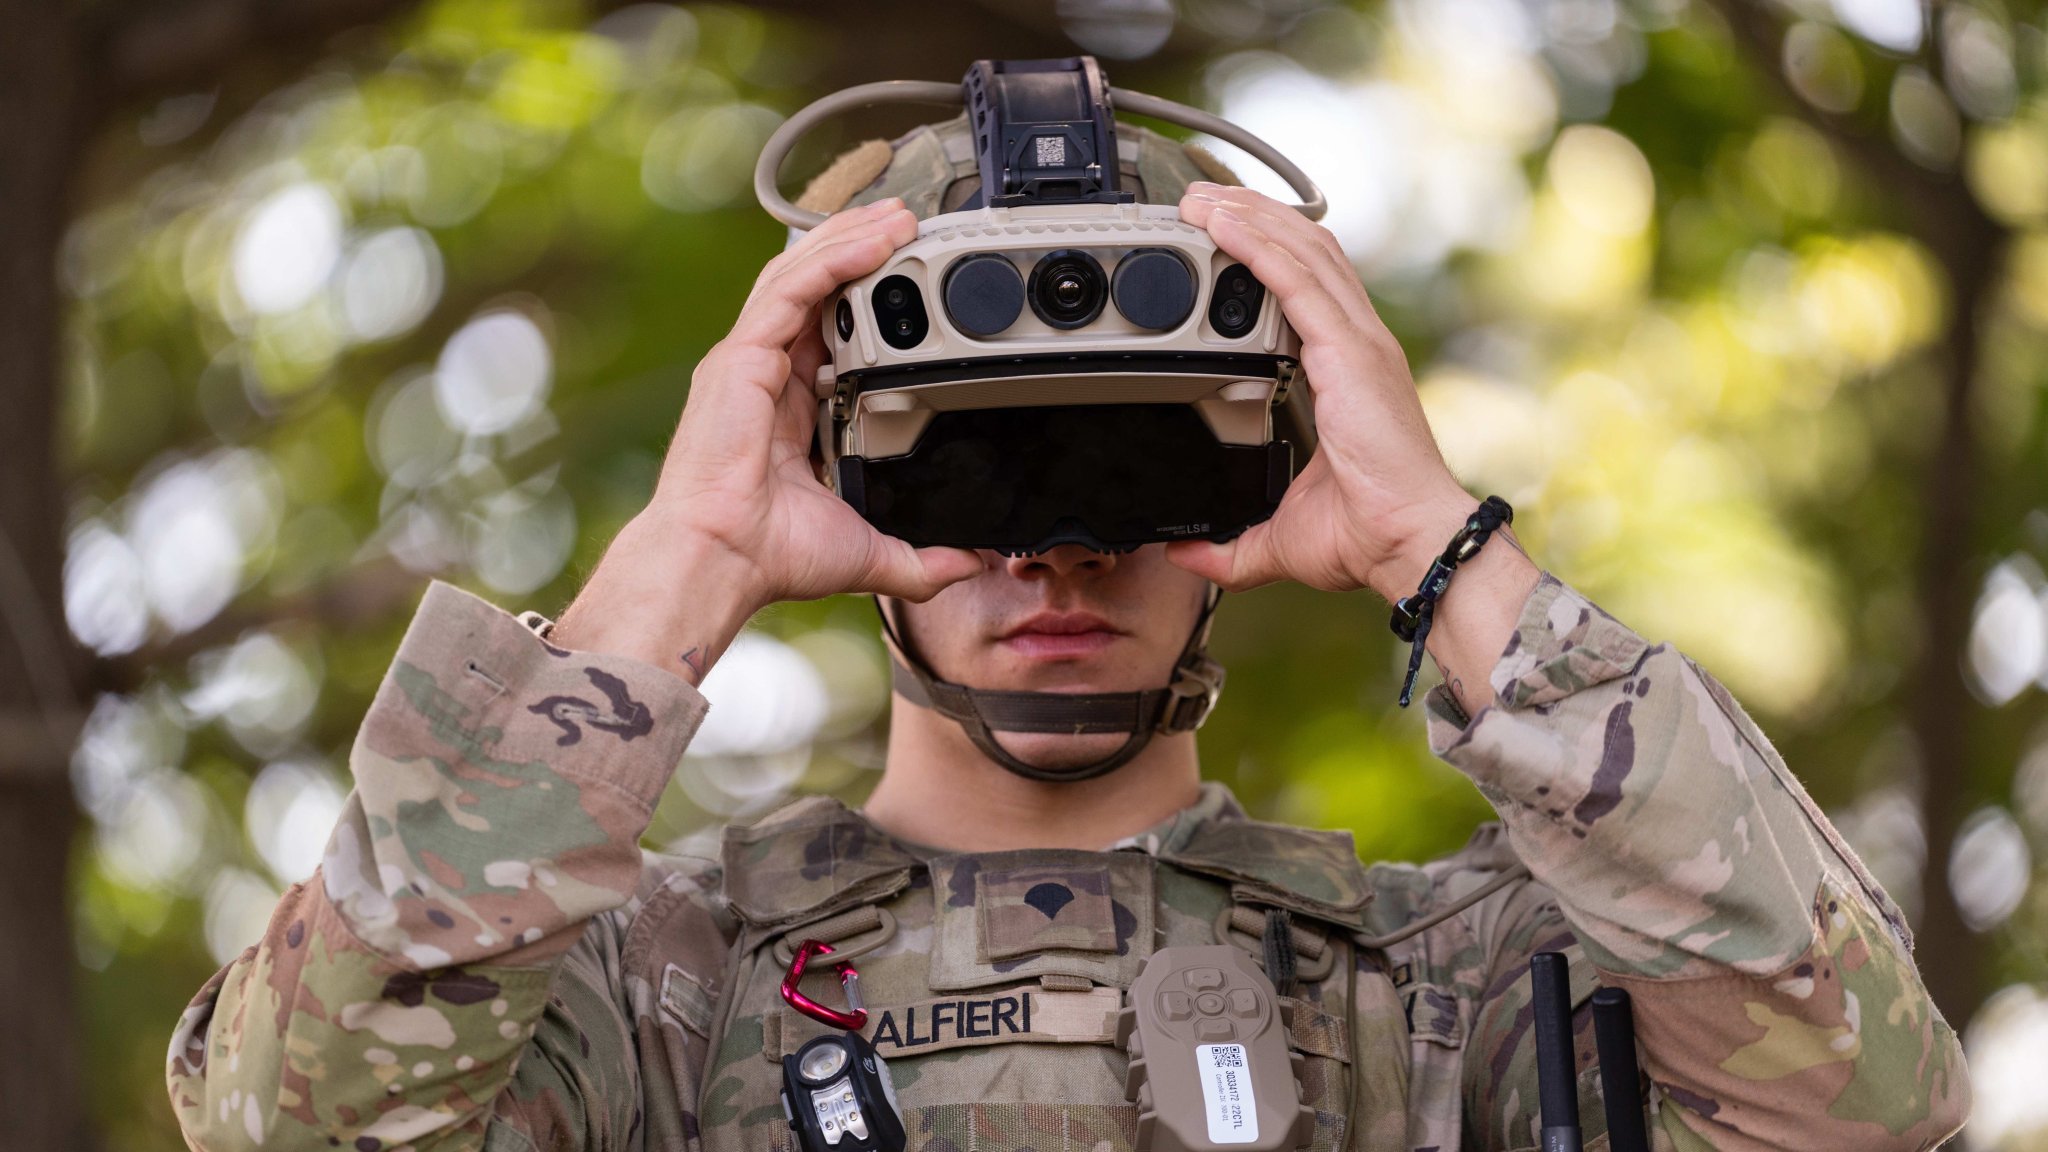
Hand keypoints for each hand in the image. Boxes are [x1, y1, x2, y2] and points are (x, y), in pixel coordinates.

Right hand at [553, 199, 980, 680]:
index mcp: (788, 409)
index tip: (905, 274)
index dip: (863, 295)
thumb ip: (919, 558)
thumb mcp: (867, 550)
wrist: (724, 558)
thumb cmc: (771, 555)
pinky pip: (790, 290)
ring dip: (850, 240)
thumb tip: (968, 563)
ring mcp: (747, 361)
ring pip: (800, 277)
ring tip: (896, 215)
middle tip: (907, 221)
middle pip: (812, 289)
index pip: (826, 330)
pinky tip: (870, 241)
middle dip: (859, 248)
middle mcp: (764, 376)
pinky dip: (831, 260)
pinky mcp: (739, 357)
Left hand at [1169, 185, 1537, 711]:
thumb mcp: (1278, 537)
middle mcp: (1358, 344)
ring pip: (1302, 252)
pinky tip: (1224, 225)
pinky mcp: (1349, 352)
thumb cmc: (1367, 535)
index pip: (1309, 287)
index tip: (1224, 234)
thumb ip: (1229, 546)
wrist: (1409, 542)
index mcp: (1348, 371)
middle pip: (1306, 251)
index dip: (1269, 250)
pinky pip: (1296, 282)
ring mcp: (1358, 342)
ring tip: (1203, 197)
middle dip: (1252, 217)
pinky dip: (1258, 246)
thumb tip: (1184, 557)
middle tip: (1201, 198)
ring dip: (1249, 217)